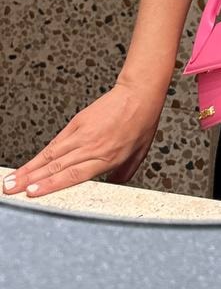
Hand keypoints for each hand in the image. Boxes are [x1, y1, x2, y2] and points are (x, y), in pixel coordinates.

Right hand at [1, 80, 166, 199]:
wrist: (139, 94)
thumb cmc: (141, 123)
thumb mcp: (138, 155)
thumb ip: (122, 174)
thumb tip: (111, 187)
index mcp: (106, 158)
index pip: (73, 175)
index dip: (51, 185)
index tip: (33, 193)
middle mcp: (91, 147)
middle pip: (56, 167)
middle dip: (31, 181)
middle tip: (11, 190)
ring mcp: (82, 134)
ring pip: (50, 155)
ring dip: (28, 169)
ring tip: (12, 180)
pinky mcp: (77, 122)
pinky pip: (56, 142)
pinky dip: (40, 155)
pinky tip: (29, 164)